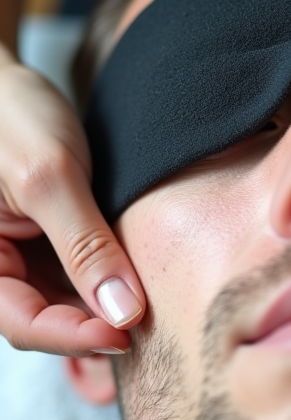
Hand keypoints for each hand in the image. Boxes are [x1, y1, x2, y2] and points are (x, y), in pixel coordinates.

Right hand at [0, 43, 144, 355]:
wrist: (5, 82)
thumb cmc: (12, 115)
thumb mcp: (50, 177)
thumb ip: (84, 246)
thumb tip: (121, 312)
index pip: (22, 322)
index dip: (75, 337)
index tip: (127, 334)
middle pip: (44, 320)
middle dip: (95, 328)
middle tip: (147, 328)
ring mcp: (20, 254)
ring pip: (63, 303)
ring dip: (103, 309)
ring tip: (147, 310)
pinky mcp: (45, 241)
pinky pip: (74, 276)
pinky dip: (104, 282)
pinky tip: (134, 282)